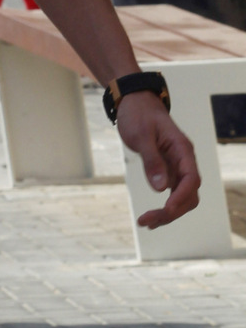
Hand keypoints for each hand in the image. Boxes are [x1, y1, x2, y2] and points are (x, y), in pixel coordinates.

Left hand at [117, 91, 200, 227]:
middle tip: (146, 221)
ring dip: (168, 213)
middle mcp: (184, 161)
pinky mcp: (168, 171)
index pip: (191, 179)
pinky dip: (164, 207)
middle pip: (189, 194)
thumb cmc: (138, 115)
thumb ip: (152, 160)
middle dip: (172, 211)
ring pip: (182, 198)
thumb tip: (161, 188)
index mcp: (182, 150)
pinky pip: (172, 194)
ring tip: (145, 223)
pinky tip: (150, 217)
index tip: (166, 209)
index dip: (181, 197)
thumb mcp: (141, 135)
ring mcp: (177, 167)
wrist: (135, 103)